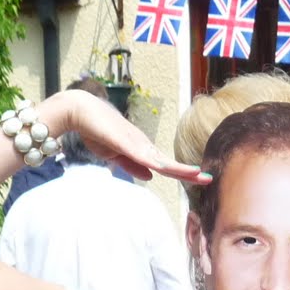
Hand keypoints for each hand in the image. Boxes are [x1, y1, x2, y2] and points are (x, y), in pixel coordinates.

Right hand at [50, 89, 210, 184]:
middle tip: (209, 179)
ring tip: (197, 174)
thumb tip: (151, 177)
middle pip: (168, 163)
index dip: (183, 173)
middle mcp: (142, 145)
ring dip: (178, 168)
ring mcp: (134, 142)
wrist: (79, 111)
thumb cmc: (97, 130)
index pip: (166, 166)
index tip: (200, 179)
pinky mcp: (122, 140)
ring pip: (160, 159)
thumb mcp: (116, 155)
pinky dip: (154, 162)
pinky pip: (140, 154)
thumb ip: (133, 166)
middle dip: (188, 172)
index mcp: (141, 150)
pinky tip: (166, 168)